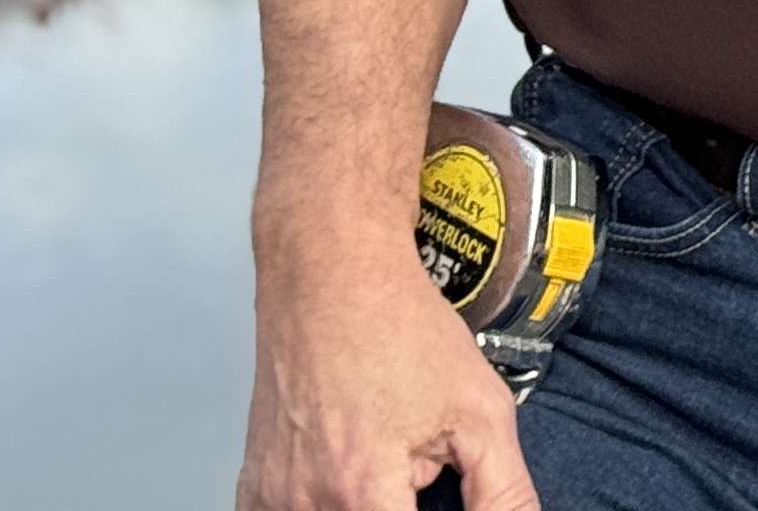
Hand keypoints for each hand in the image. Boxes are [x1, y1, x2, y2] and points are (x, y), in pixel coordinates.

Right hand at [235, 255, 538, 510]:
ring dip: (364, 508)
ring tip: (382, 464)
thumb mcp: (482, 411)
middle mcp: (305, 503)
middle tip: (415, 470)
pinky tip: (344, 474)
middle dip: (403, 508)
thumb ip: (504, 495)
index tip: (436, 499)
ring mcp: (273, 497)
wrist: (330, 271)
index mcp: (360, 494)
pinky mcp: (254, 488)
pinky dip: (323, 507)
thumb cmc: (394, 324)